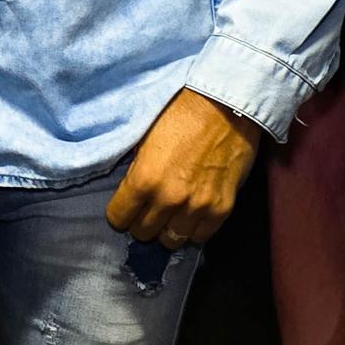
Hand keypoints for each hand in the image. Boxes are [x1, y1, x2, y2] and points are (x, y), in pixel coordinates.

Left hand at [105, 87, 261, 251]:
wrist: (225, 104)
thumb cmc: (181, 112)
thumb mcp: (143, 138)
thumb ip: (136, 171)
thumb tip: (130, 194)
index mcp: (143, 179)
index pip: (118, 219)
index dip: (120, 213)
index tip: (126, 207)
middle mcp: (168, 198)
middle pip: (144, 233)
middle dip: (142, 222)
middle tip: (149, 208)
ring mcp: (197, 206)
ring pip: (172, 240)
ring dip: (168, 228)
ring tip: (171, 213)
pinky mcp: (222, 207)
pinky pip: (201, 236)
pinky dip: (194, 229)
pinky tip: (192, 214)